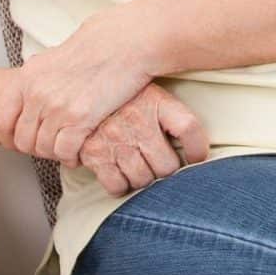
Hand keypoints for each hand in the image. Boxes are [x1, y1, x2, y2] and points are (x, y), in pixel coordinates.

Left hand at [0, 7, 158, 164]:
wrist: (129, 42)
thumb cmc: (102, 44)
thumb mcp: (58, 56)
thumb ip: (41, 77)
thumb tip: (35, 89)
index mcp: (29, 77)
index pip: (3, 119)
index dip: (12, 136)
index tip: (25, 140)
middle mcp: (37, 93)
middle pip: (23, 139)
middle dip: (38, 148)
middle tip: (54, 146)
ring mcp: (57, 106)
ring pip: (44, 148)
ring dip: (57, 153)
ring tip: (69, 150)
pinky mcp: (79, 118)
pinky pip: (65, 151)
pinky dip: (72, 157)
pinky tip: (80, 153)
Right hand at [77, 82, 210, 197]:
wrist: (78, 91)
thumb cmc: (121, 96)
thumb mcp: (149, 89)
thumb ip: (170, 109)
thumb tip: (196, 144)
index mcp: (155, 100)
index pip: (188, 128)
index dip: (197, 149)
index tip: (197, 158)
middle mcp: (137, 121)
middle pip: (167, 166)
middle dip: (165, 170)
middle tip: (160, 164)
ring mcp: (115, 139)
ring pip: (143, 179)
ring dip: (144, 178)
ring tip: (141, 167)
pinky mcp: (94, 155)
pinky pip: (116, 185)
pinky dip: (121, 185)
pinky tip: (121, 173)